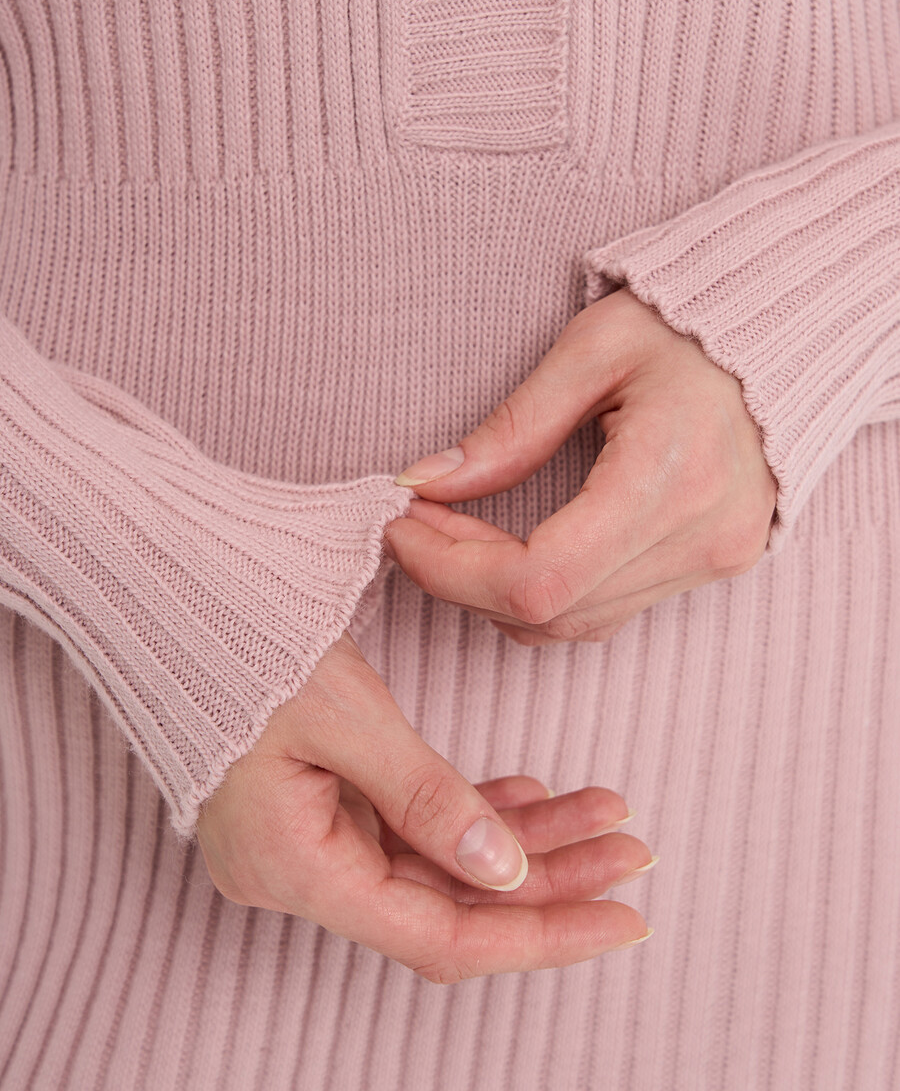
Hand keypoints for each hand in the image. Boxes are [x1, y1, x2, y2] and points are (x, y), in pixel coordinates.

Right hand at [196, 633, 652, 982]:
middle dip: (546, 879)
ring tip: (602, 813)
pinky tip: (534, 799)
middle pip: (448, 904)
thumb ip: (428, 800)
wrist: (173, 598)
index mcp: (296, 868)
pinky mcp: (317, 804)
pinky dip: (471, 812)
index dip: (540, 935)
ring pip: (437, 865)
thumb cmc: (246, 648)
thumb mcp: (347, 717)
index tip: (621, 920)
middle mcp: (299, 872)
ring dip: (520, 842)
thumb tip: (507, 873)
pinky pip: (409, 826)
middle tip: (630, 853)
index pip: (441, 936)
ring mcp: (307, 840)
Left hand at [385, 289, 776, 644]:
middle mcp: (700, 537)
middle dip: (461, 577)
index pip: (540, 577)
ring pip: (576, 624)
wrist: (784, 335)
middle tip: (419, 522)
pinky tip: (514, 551)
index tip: (401, 528)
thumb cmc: (685, 327)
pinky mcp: (717, 564)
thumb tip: (426, 483)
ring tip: (457, 531)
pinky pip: (609, 613)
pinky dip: (547, 595)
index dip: (453, 570)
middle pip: (550, 611)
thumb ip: (511, 429)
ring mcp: (715, 559)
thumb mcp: (591, 351)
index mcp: (669, 476)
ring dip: (497, 591)